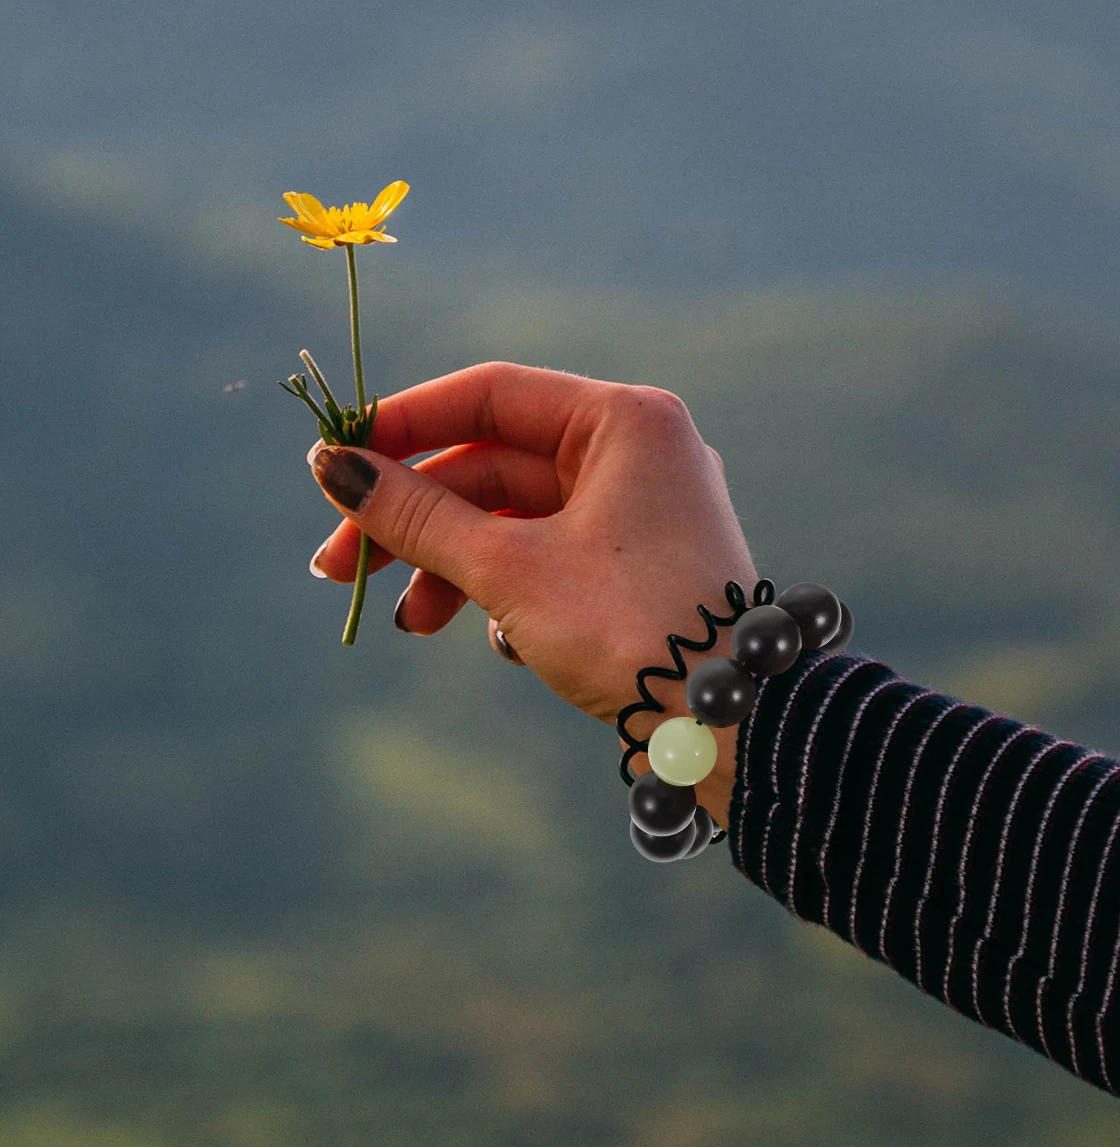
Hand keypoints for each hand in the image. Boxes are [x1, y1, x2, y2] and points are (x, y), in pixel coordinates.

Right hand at [307, 362, 756, 824]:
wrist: (729, 720)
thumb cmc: (628, 628)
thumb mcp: (509, 570)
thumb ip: (418, 517)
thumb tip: (334, 469)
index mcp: (624, 421)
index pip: (491, 396)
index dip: (403, 428)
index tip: (336, 467)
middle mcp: (640, 453)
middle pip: (495, 466)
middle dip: (415, 522)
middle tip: (339, 570)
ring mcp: (644, 512)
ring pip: (518, 520)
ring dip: (452, 568)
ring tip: (409, 624)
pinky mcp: (640, 569)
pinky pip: (553, 558)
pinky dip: (509, 591)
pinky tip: (493, 641)